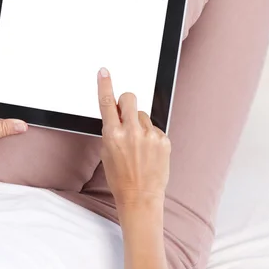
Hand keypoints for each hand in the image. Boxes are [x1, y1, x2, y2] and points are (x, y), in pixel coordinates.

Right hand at [96, 67, 170, 219]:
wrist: (141, 196)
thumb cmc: (120, 178)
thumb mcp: (106, 152)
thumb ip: (111, 130)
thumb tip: (115, 114)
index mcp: (113, 135)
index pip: (107, 103)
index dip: (105, 85)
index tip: (104, 73)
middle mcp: (132, 132)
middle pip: (129, 99)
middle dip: (125, 102)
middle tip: (124, 113)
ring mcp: (150, 135)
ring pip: (142, 115)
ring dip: (138, 124)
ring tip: (138, 145)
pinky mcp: (164, 140)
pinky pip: (154, 128)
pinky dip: (150, 135)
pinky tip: (148, 151)